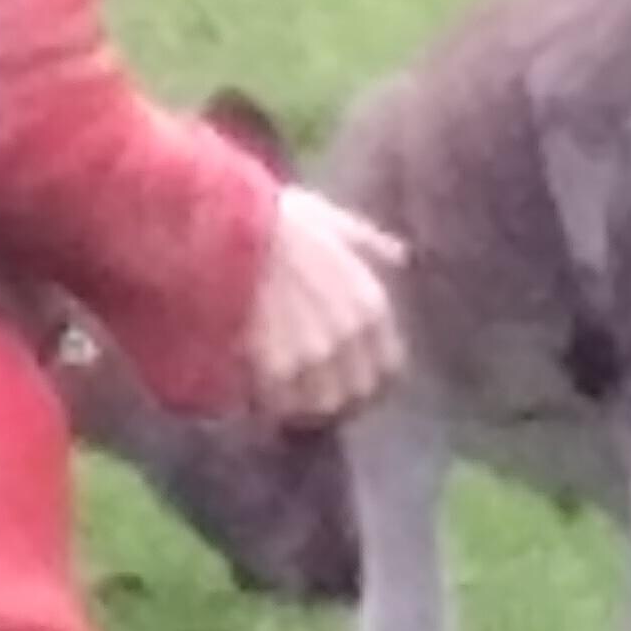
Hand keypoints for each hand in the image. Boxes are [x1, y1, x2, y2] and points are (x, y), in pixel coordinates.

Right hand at [244, 186, 410, 424]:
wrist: (230, 227)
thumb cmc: (281, 220)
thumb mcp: (338, 223)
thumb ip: (371, 244)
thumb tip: (400, 254)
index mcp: (370, 303)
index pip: (389, 366)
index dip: (373, 380)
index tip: (354, 382)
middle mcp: (349, 335)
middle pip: (357, 393)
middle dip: (340, 399)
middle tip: (316, 396)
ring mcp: (312, 355)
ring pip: (321, 407)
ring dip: (306, 409)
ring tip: (288, 401)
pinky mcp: (272, 368)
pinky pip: (282, 407)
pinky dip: (272, 408)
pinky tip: (261, 397)